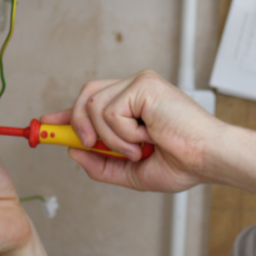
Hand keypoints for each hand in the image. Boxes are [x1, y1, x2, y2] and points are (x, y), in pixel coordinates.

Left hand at [42, 70, 226, 192]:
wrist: (208, 159)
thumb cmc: (183, 163)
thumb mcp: (132, 172)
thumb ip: (102, 164)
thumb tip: (73, 151)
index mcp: (134, 106)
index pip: (92, 101)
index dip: (67, 113)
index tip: (47, 124)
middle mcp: (136, 89)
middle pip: (86, 95)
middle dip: (77, 123)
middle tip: (92, 146)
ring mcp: (140, 84)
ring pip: (93, 105)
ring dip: (109, 137)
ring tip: (137, 147)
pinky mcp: (143, 85)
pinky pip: (109, 110)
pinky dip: (122, 132)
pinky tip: (146, 137)